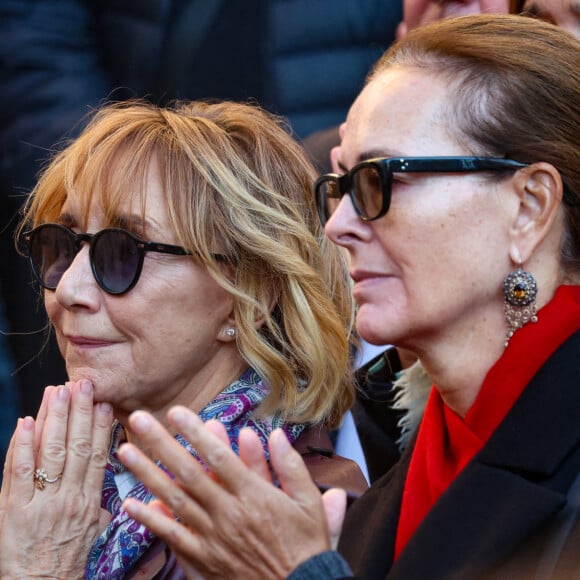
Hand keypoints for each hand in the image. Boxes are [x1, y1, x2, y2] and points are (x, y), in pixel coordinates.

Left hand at [0, 380, 113, 577]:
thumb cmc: (66, 563)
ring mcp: (42, 502)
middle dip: (80, 412)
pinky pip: (18, 473)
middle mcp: (69, 498)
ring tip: (57, 391)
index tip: (105, 402)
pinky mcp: (14, 510)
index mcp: (90, 502)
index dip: (101, 426)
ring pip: (51, 453)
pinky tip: (25, 423)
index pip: (97, 455)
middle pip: (76, 446)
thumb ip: (100, 507)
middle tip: (83, 383)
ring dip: (54, 419)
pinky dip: (21, 446)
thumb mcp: (93, 534)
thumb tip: (110, 489)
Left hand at [118, 407, 340, 579]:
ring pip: (174, 500)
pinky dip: (150, 521)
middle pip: (188, 473)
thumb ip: (291, 466)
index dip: (195, 433)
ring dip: (147, 474)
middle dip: (161, 443)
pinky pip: (172, 537)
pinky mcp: (203, 560)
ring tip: (126, 452)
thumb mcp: (309, 502)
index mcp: (254, 496)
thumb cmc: (305, 546)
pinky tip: (130, 504)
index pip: (218, 457)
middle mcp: (227, 513)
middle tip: (138, 419)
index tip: (176, 412)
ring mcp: (212, 537)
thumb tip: (275, 434)